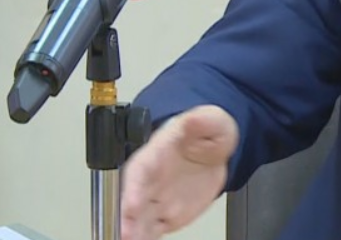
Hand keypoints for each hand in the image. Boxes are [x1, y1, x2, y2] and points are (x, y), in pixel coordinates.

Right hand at [120, 104, 238, 239]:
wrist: (210, 150)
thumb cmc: (202, 133)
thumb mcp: (209, 120)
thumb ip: (201, 121)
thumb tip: (195, 118)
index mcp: (154, 155)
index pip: (140, 172)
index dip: (134, 190)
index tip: (132, 204)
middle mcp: (150, 181)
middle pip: (132, 202)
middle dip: (127, 220)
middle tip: (125, 234)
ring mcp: (156, 201)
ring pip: (139, 222)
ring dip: (134, 234)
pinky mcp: (166, 216)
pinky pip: (152, 232)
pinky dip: (146, 239)